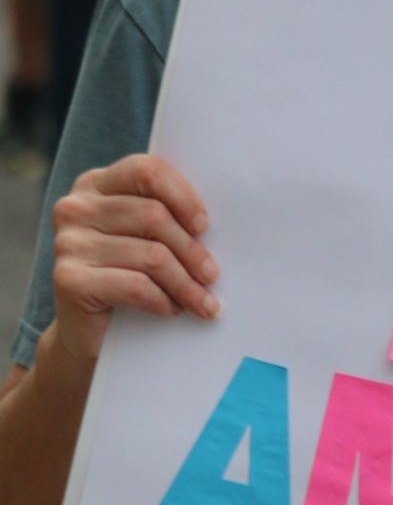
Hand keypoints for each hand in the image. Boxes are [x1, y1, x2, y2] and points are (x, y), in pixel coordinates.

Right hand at [50, 155, 219, 372]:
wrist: (86, 332)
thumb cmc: (125, 276)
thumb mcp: (143, 237)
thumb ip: (163, 216)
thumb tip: (212, 224)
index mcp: (95, 184)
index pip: (147, 171)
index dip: (183, 197)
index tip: (204, 226)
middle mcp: (75, 208)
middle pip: (153, 215)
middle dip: (191, 250)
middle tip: (212, 275)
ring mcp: (68, 243)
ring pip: (151, 255)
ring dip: (185, 283)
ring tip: (202, 301)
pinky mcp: (69, 280)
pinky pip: (136, 286)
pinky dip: (163, 300)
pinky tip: (173, 310)